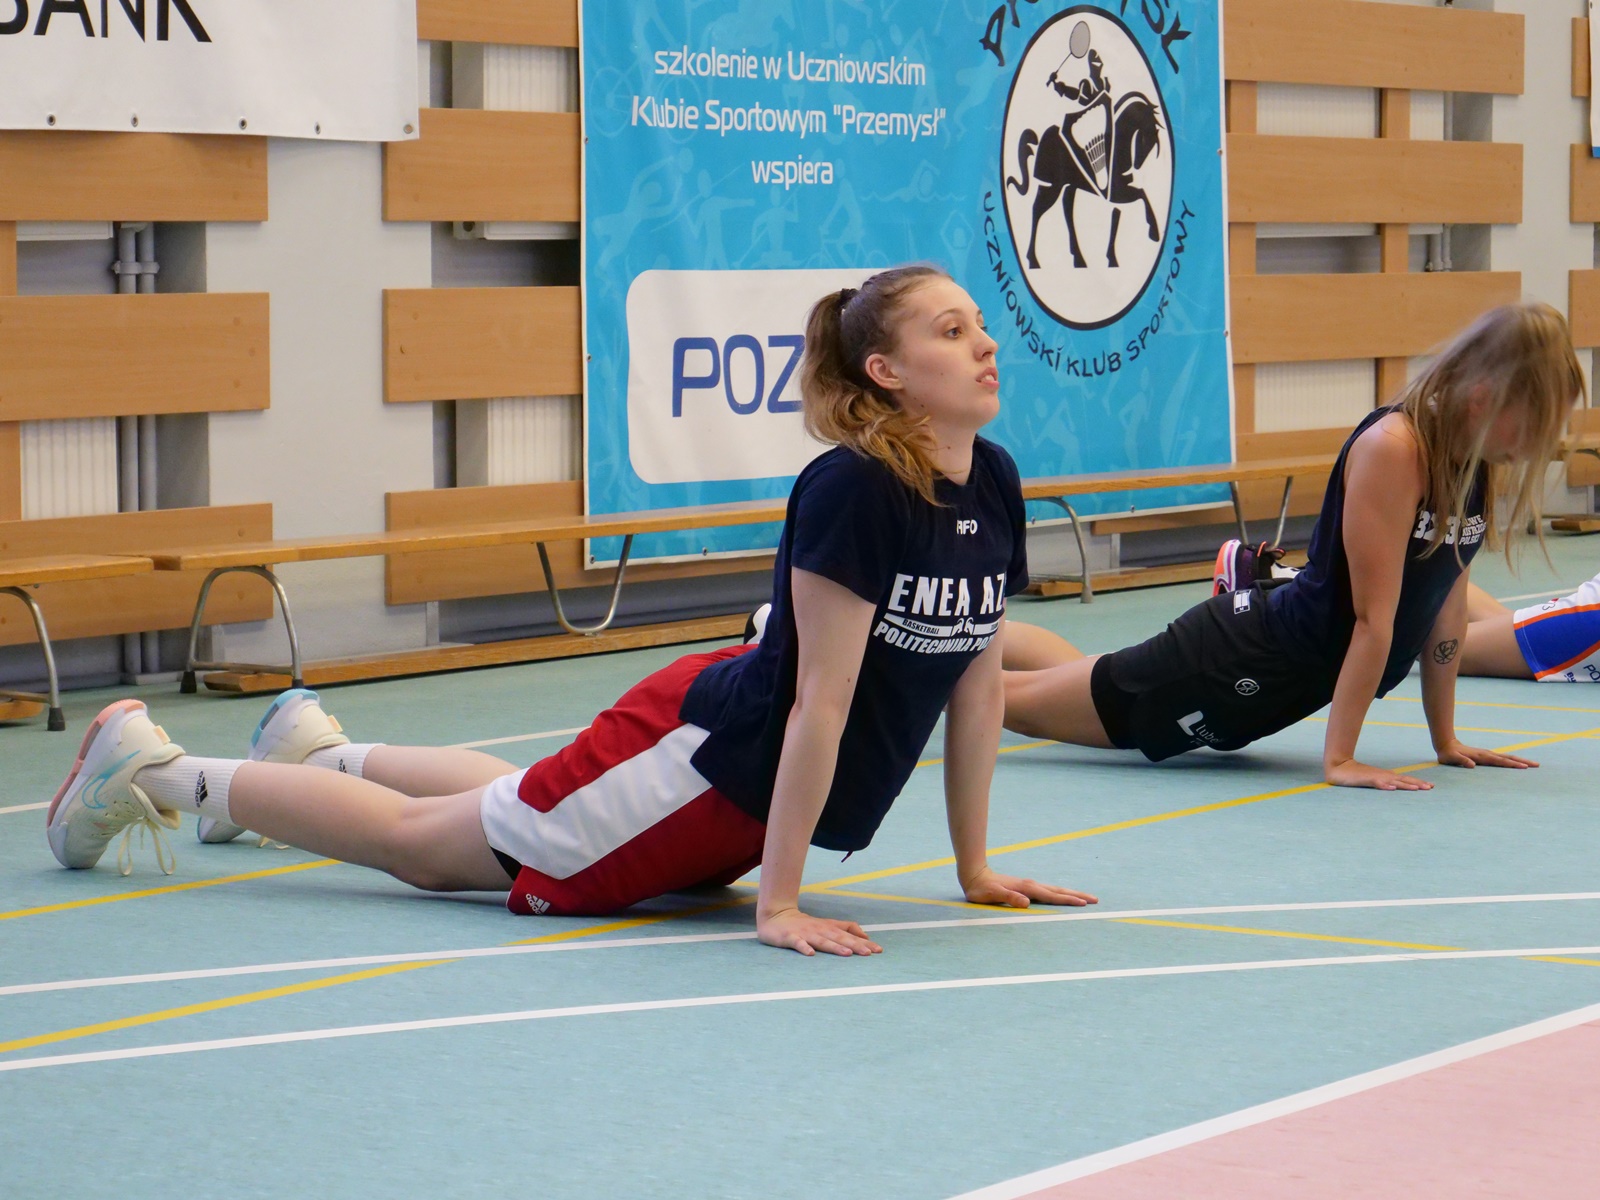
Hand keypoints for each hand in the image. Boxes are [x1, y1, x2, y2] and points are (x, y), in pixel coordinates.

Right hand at [757, 907, 881, 956]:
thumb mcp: (827, 924)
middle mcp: (820, 930)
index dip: (863, 942)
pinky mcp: (790, 937)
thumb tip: (866, 935)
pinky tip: (811, 954)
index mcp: (829, 927)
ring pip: (822, 941)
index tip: (878, 950)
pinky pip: (798, 943)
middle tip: (869, 953)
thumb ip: (845, 928)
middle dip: (855, 945)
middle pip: (839, 938)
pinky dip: (804, 948)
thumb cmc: (805, 924)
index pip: (849, 934)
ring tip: (847, 954)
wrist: (776, 916)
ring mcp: (805, 934)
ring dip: (835, 947)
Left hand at [961, 865, 1097, 908]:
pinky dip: (1060, 895)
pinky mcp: (1027, 889)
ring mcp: (1030, 886)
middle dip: (1077, 895)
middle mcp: (1031, 886)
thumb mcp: (991, 895)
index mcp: (1027, 888)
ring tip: (1086, 898)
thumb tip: (1026, 903)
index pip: (1051, 896)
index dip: (1067, 900)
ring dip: (1071, 894)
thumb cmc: (981, 889)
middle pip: (1059, 891)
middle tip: (1095, 900)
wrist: (975, 876)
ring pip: (1055, 890)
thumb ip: (1008, 898)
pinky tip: (1063, 898)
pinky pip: (1048, 893)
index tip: (1083, 903)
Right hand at [1324, 757, 1432, 790]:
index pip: (1406, 779)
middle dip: (1418, 783)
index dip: (1418, 782)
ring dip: (1406, 785)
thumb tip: (1395, 787)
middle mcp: (1384, 776)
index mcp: (1387, 776)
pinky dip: (1385, 786)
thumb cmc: (1356, 775)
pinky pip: (1377, 783)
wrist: (1339, 767)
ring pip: (1394, 781)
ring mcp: (1376, 777)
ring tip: (1417, 789)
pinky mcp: (1366, 779)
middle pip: (1404, 780)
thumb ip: (1383, 783)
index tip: (1430, 786)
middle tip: (1430, 787)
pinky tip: (1392, 788)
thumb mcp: (1373, 779)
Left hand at [1436, 740, 1538, 770]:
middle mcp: (1487, 754)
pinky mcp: (1487, 755)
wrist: (1447, 744)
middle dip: (1523, 761)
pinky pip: (1502, 758)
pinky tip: (1518, 763)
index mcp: (1482, 756)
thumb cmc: (1449, 754)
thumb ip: (1461, 761)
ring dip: (1520, 760)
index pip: (1500, 761)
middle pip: (1508, 758)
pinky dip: (1512, 760)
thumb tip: (1471, 765)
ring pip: (1507, 757)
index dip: (1512, 764)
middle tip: (1537, 765)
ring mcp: (1488, 754)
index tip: (1524, 767)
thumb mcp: (1452, 758)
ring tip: (1533, 764)